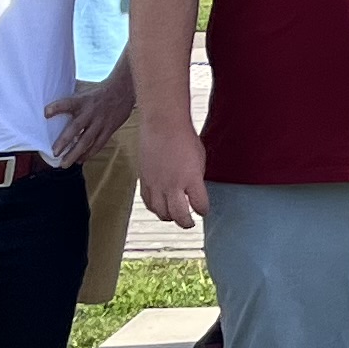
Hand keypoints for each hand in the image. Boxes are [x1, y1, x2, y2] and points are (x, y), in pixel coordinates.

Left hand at [45, 63, 136, 166]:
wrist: (124, 90)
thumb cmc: (100, 93)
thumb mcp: (86, 93)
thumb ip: (73, 103)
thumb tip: (52, 111)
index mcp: (83, 100)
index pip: (68, 103)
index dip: (57, 107)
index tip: (46, 113)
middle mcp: (90, 112)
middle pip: (76, 127)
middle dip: (65, 141)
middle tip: (55, 153)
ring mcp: (100, 122)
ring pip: (87, 140)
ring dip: (75, 153)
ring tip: (64, 164)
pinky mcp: (109, 129)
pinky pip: (98, 144)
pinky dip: (89, 153)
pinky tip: (80, 160)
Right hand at [140, 112, 211, 227]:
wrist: (163, 124)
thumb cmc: (184, 137)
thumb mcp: (200, 158)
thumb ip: (196, 178)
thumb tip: (194, 191)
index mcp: (192, 179)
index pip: (200, 205)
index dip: (203, 210)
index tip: (204, 210)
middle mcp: (173, 185)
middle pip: (179, 216)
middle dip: (186, 222)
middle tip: (189, 222)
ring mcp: (157, 184)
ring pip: (161, 213)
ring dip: (169, 217)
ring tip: (174, 217)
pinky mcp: (144, 181)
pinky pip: (148, 202)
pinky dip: (155, 208)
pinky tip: (160, 207)